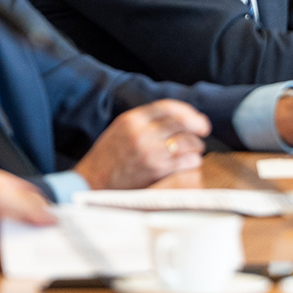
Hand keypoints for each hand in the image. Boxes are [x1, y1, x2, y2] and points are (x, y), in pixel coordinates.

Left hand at [0, 170, 55, 264]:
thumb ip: (26, 206)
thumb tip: (52, 217)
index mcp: (8, 192)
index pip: (38, 206)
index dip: (47, 220)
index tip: (55, 235)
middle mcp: (1, 213)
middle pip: (26, 235)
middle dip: (19, 245)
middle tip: (11, 248)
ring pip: (10, 253)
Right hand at [72, 101, 210, 189]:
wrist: (91, 185)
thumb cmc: (107, 160)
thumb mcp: (120, 131)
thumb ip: (144, 123)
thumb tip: (176, 119)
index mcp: (132, 119)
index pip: (169, 107)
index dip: (189, 113)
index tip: (199, 121)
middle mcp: (141, 132)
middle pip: (181, 124)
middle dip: (196, 131)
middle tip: (201, 137)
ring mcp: (149, 151)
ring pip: (187, 142)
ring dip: (196, 148)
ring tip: (194, 152)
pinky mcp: (156, 170)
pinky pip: (185, 161)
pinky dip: (192, 162)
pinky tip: (190, 164)